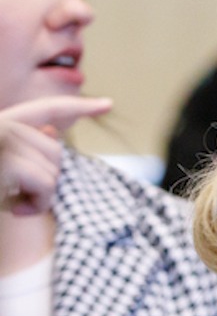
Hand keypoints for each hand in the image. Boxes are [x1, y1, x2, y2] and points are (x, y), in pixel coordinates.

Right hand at [2, 95, 112, 216]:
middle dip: (47, 179)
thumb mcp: (4, 169)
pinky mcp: (4, 160)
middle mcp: (1, 124)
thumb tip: (52, 135)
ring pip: (53, 169)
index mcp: (2, 124)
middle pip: (54, 150)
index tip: (106, 105)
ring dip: (41, 196)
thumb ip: (24, 151)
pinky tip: (16, 210)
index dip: (76, 107)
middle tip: (21, 200)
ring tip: (15, 204)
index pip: (44, 109)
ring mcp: (1, 138)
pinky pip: (46, 183)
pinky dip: (39, 203)